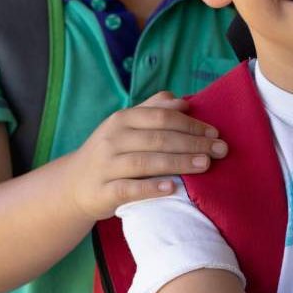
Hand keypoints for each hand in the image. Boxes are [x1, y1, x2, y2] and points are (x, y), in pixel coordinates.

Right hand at [67, 92, 227, 220]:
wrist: (73, 185)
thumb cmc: (109, 153)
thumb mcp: (125, 126)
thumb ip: (153, 109)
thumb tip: (183, 100)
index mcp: (121, 120)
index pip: (160, 117)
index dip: (190, 123)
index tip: (215, 132)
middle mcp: (112, 139)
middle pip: (158, 138)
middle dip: (192, 142)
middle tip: (220, 150)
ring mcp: (106, 166)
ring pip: (145, 162)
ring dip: (177, 162)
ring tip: (204, 165)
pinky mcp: (102, 192)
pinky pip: (128, 188)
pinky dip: (149, 188)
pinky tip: (171, 189)